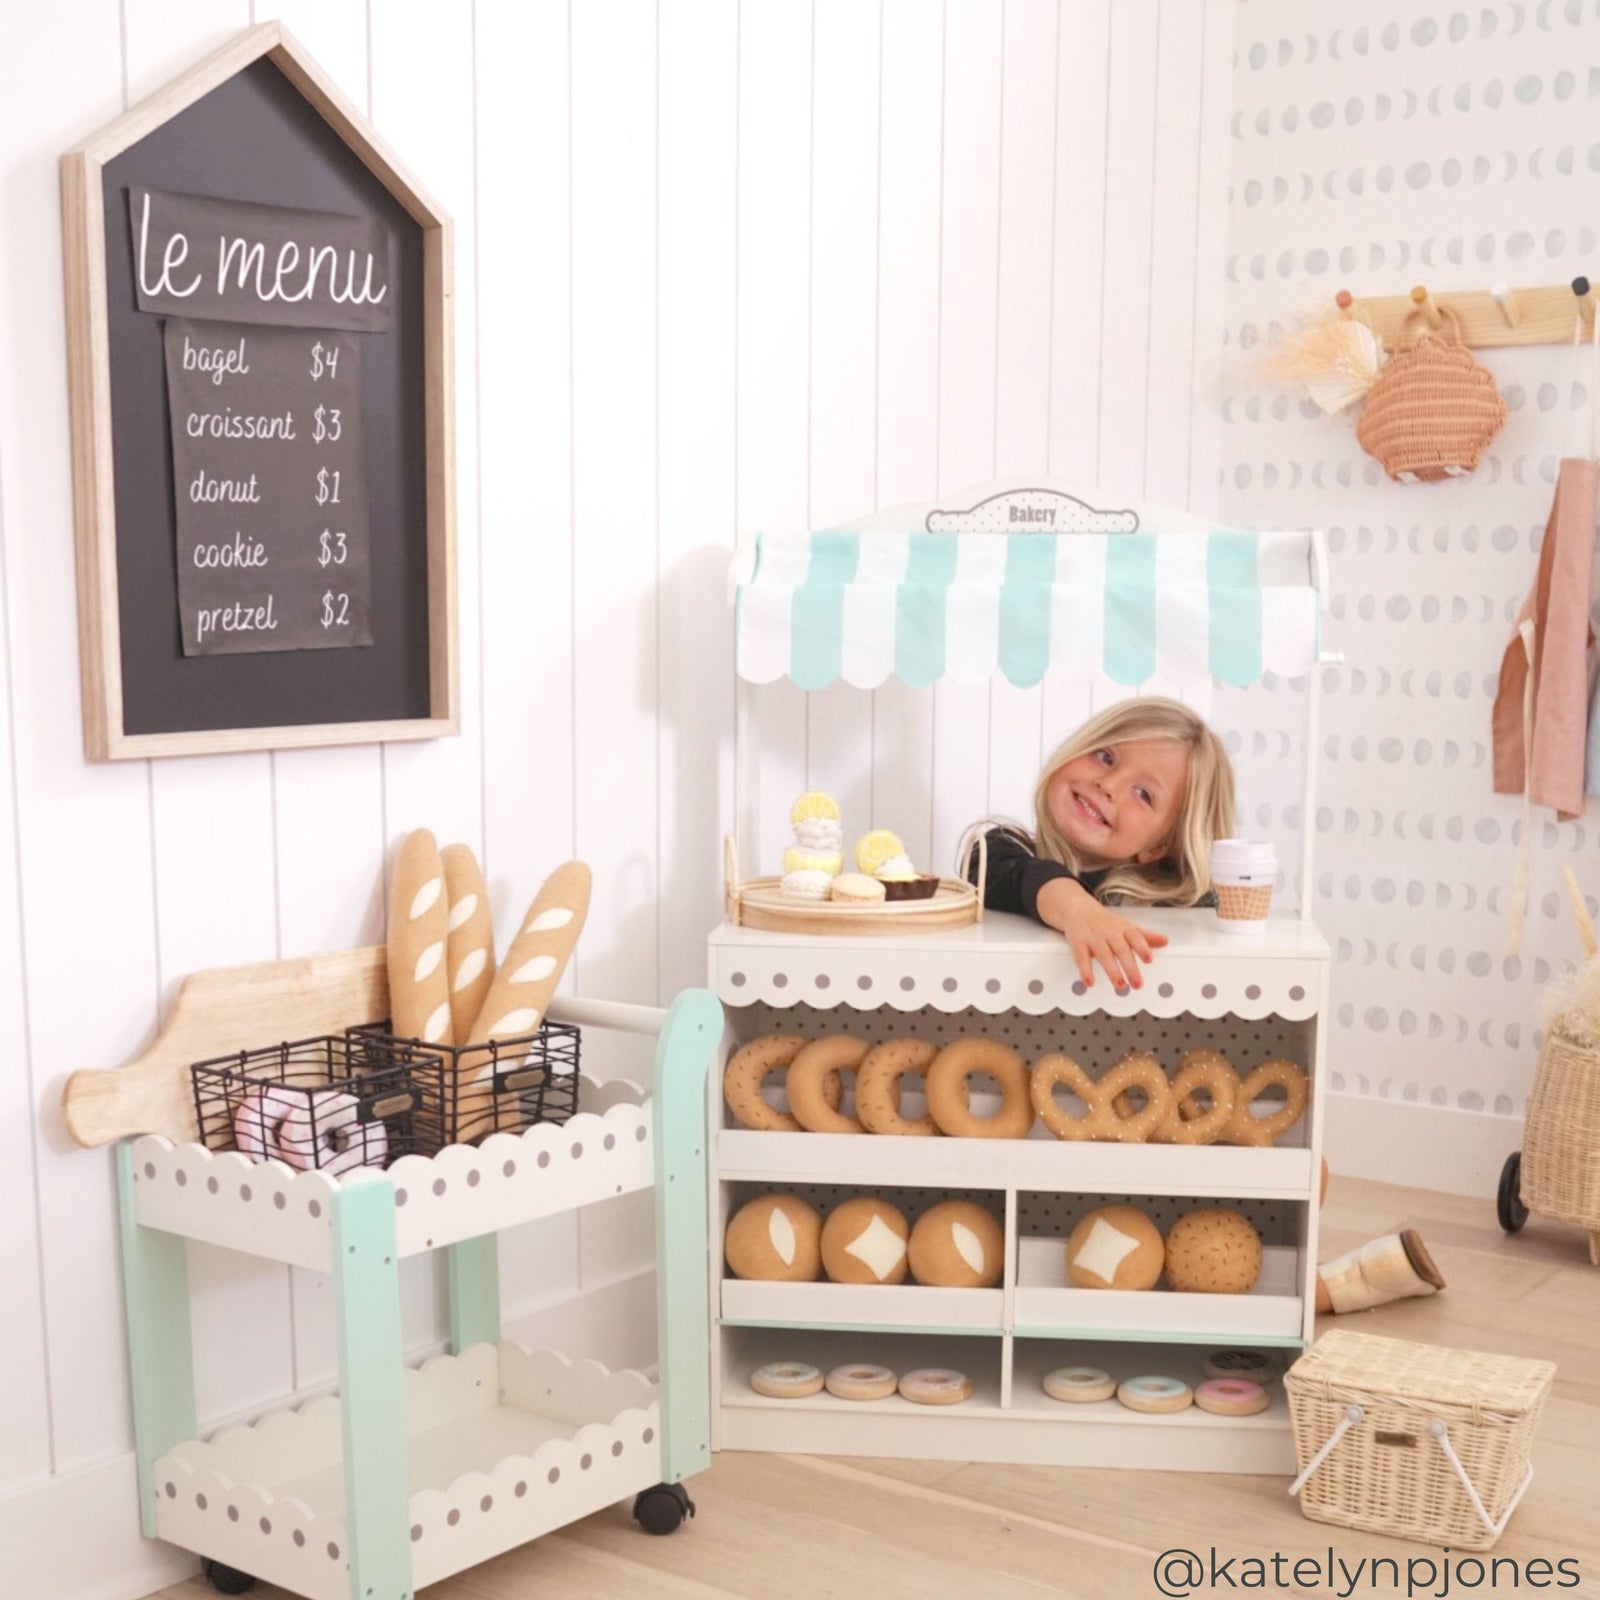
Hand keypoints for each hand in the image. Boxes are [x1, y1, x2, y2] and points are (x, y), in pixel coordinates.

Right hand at [1035, 877, 1167, 990]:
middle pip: (1121, 950)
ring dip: (1112, 971)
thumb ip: (1145, 936)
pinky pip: (1081, 957)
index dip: (1142, 947)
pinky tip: (1090, 982)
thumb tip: (1165, 941)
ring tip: (1120, 985)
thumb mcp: (1127, 926)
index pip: (1135, 937)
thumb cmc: (1106, 921)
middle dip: (1129, 967)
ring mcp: (1093, 938)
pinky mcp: (1078, 943)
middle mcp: (1109, 932)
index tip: (1149, 959)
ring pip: (1103, 955)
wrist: (1079, 909)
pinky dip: (1085, 970)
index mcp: (1123, 928)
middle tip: (1137, 984)